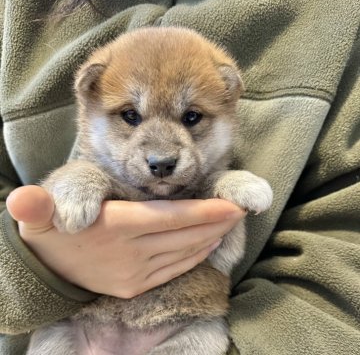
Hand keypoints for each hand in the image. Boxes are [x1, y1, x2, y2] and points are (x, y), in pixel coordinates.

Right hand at [6, 185, 244, 298]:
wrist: (48, 268)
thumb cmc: (52, 232)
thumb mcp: (40, 214)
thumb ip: (37, 206)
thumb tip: (22, 197)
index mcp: (116, 228)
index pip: (171, 218)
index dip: (204, 212)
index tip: (231, 205)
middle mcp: (131, 253)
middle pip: (184, 235)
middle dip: (216, 222)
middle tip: (240, 209)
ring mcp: (136, 273)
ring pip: (184, 253)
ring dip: (210, 237)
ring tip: (229, 223)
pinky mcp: (137, 286)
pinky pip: (175, 269)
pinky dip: (195, 256)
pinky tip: (207, 244)